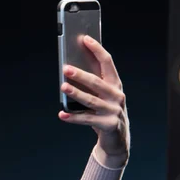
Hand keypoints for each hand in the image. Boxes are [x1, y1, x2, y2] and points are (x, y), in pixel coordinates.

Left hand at [59, 35, 129, 160]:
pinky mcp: (109, 125)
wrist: (117, 139)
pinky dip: (73, 117)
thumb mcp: (101, 96)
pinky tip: (62, 114)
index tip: (84, 39)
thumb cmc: (104, 111)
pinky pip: (87, 120)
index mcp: (115, 83)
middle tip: (65, 69)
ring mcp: (114, 111)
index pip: (107, 62)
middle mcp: (117, 95)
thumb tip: (70, 68)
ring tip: (63, 87)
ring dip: (76, 93)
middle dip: (81, 74)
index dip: (97, 50)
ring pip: (92, 100)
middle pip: (97, 82)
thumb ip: (91, 83)